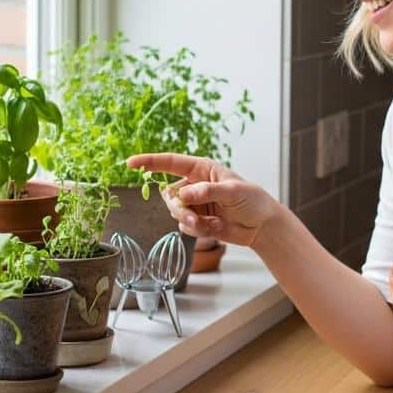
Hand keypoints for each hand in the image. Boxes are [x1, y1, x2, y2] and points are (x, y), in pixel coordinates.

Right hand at [125, 153, 280, 247]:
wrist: (261, 225)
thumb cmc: (252, 200)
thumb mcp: (232, 192)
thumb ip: (207, 191)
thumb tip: (183, 194)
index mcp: (202, 169)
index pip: (170, 162)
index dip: (150, 162)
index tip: (131, 164)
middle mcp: (194, 184)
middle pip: (169, 194)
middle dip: (180, 208)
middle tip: (195, 218)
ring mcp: (194, 203)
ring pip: (175, 213)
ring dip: (192, 221)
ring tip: (213, 223)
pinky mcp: (197, 220)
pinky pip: (184, 226)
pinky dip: (199, 230)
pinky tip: (217, 227)